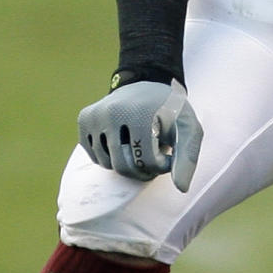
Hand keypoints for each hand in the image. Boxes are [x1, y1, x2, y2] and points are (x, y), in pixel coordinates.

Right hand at [78, 79, 202, 190]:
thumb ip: (187, 157)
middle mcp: (113, 111)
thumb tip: (181, 188)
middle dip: (141, 170)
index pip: (147, 162)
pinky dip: (111, 157)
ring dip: (127, 164)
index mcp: (140, 112)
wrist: (149, 84)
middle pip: (123, 166)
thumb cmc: (172, 112)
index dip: (161, 166)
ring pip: (108, 164)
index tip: (168, 155)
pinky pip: (96, 157)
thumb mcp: (188, 129)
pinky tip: (124, 142)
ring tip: (140, 148)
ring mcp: (95, 115)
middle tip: (153, 158)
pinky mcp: (85, 119)